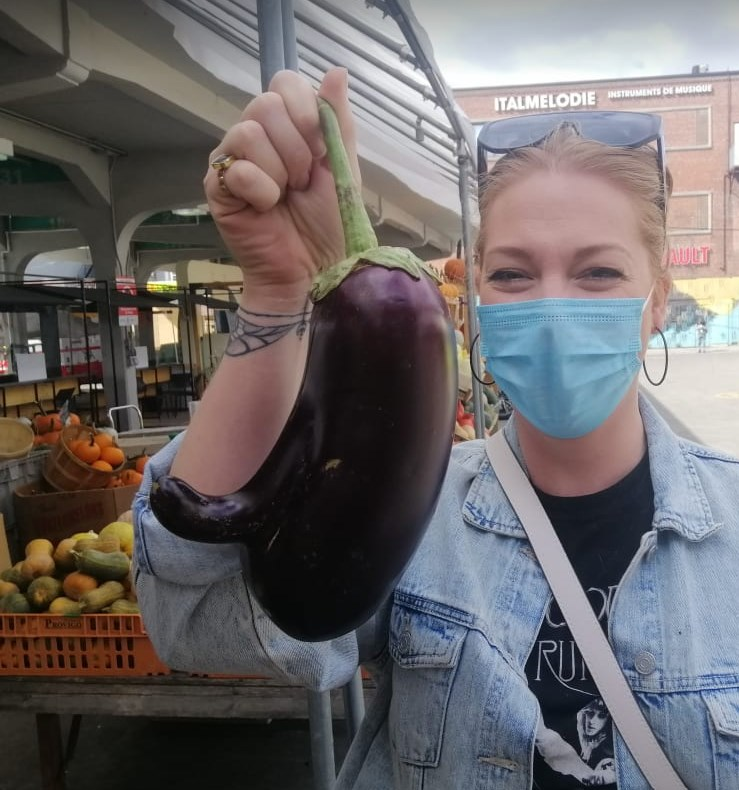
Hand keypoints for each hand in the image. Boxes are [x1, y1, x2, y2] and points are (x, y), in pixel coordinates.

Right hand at [204, 67, 359, 303]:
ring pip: (249, 132)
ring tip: (286, 197)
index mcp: (286, 126)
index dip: (305, 111)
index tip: (320, 150)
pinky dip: (262, 191)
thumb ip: (338, 121)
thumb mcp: (342, 168)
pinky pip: (236, 168)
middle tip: (302, 182)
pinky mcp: (216, 188)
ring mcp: (232, 160)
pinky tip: (266, 208)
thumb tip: (336, 70)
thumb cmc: (328, 224)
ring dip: (280, 172)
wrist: (313, 269)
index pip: (284, 83)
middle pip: (265, 104)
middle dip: (296, 149)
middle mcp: (255, 136)